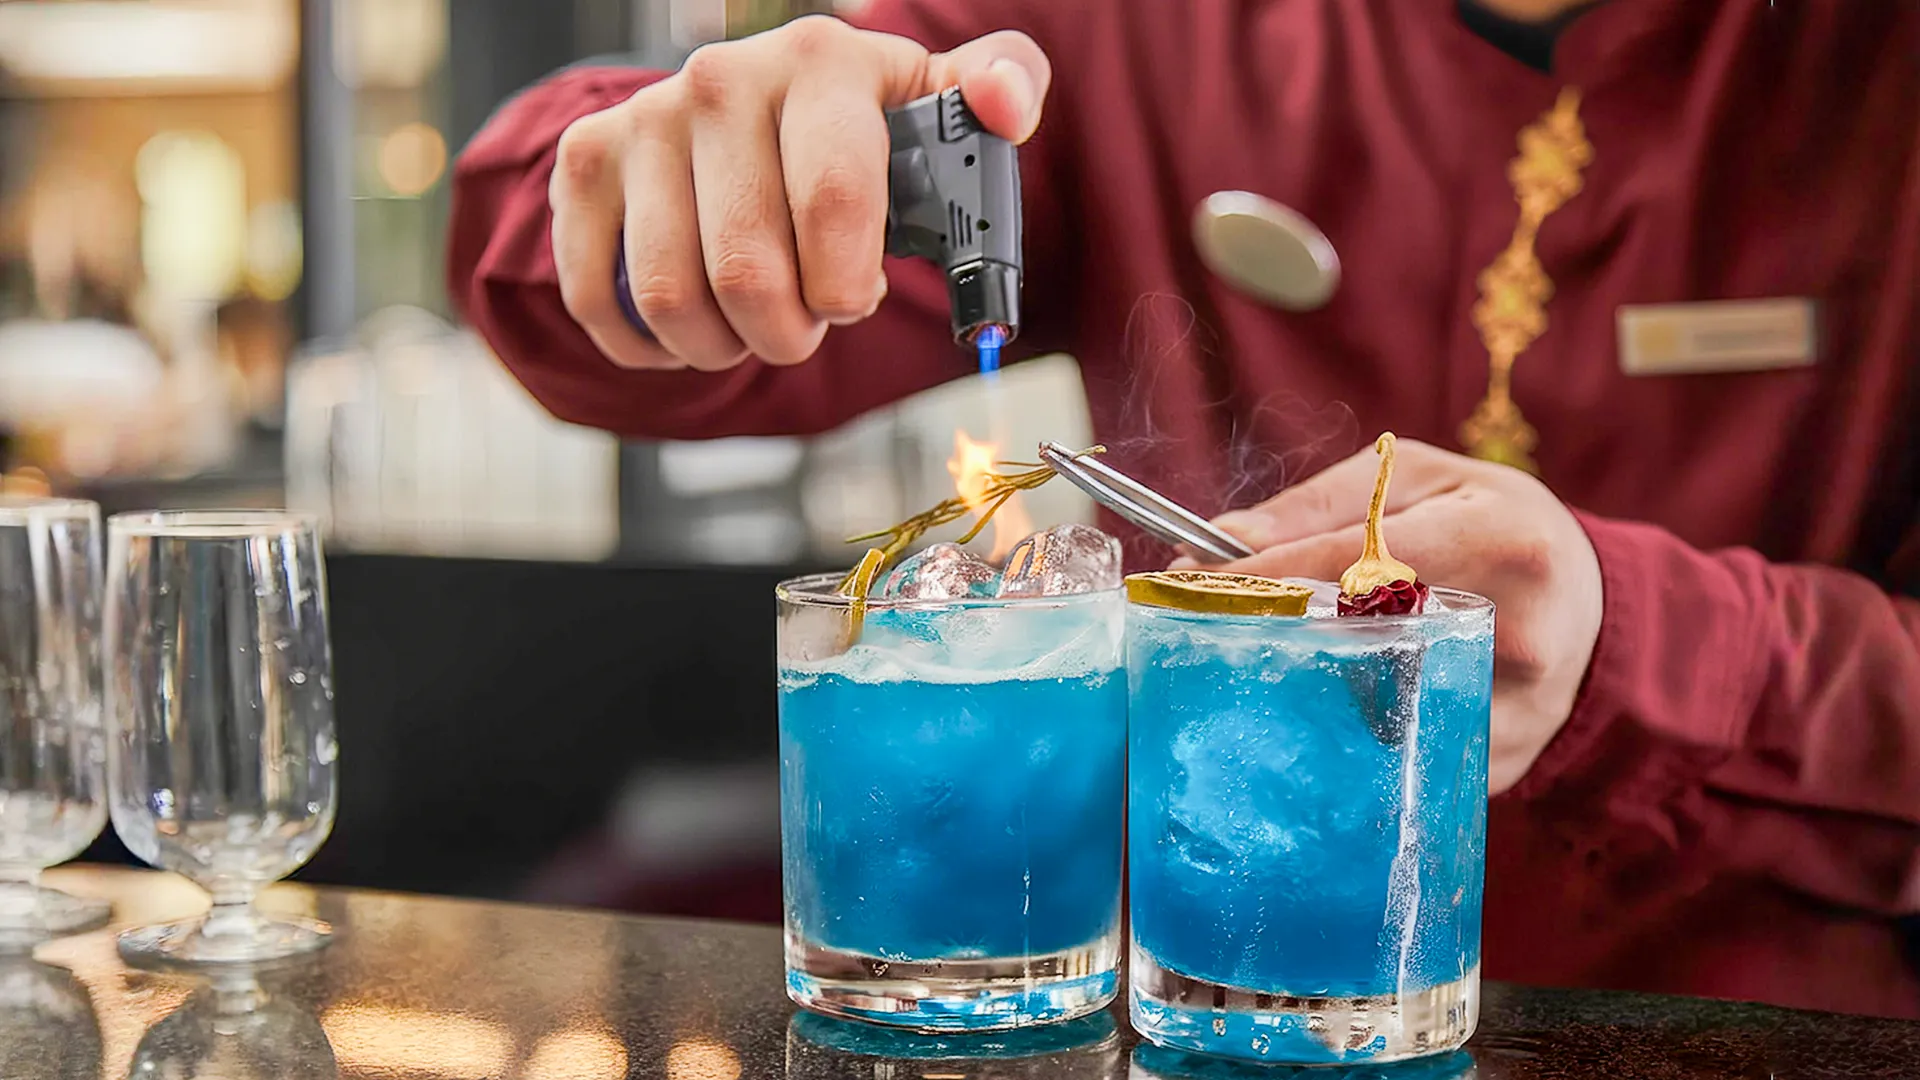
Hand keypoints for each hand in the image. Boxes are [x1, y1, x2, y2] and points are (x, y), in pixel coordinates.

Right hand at [549, 17, 1051, 371]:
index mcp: (820, 62)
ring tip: (751, 324)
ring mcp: (644, 120)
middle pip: (747, 271)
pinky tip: (688, 330)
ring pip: (670, 298)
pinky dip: (647, 345)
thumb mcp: (939, 105)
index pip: (831, 202)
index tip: (854, 299)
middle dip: (787, 334)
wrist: (754, 109)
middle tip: (805, 326)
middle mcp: (721, 80)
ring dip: (720, 346)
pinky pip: (600, 296)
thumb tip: (1008, 106)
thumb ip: (1004, 90)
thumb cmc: (861, 131)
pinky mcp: (585, 163)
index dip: (845, 287)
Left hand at [1174, 440, 1604, 793]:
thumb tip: (1226, 539)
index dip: (1261, 575)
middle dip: (1270, 636)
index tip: (1187, 580)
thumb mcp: (1424, 479)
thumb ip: (1324, 502)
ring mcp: (1511, 709)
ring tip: (1252, 668)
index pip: (1355, 561)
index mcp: (1501, 541)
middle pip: (1360, 643)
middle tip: (1202, 630)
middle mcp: (1515, 631)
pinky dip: (1341, 737)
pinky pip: (1397, 758)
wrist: (1598, 609)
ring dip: (1299, 694)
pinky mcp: (1498, 765)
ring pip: (1371, 714)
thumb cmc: (1496, 527)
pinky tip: (1310, 715)